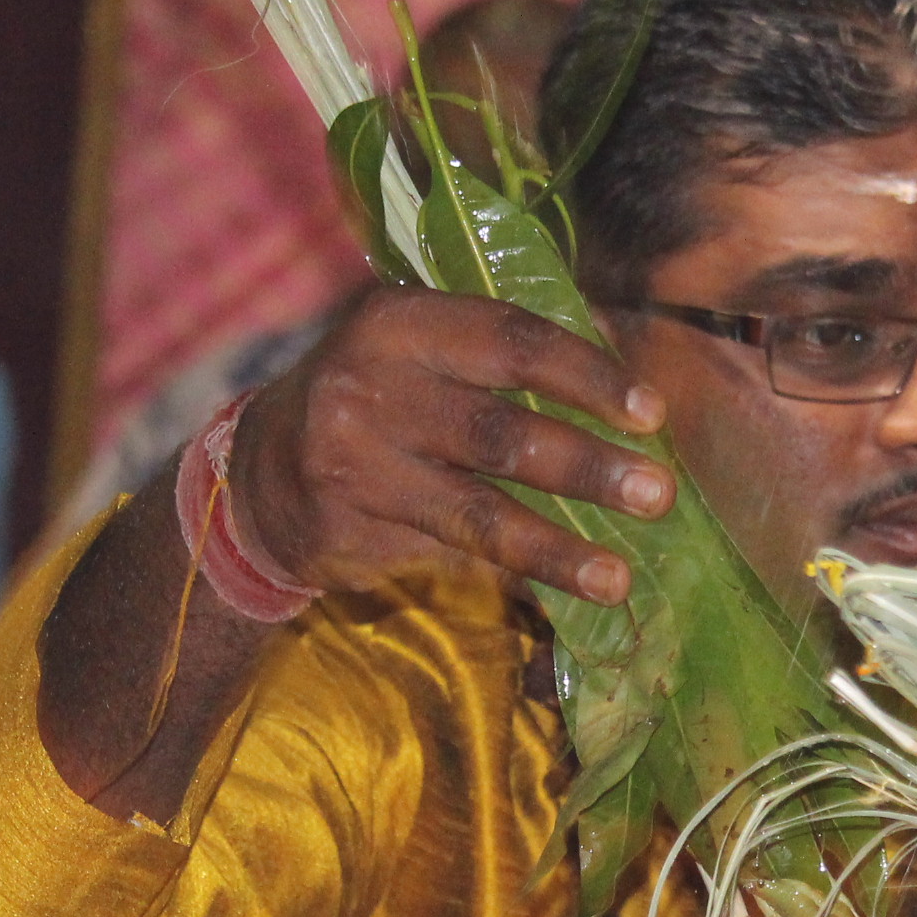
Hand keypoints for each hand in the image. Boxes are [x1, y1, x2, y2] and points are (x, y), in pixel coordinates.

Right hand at [230, 290, 671, 605]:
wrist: (259, 473)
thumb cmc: (377, 400)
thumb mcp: (422, 352)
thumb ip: (506, 354)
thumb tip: (628, 373)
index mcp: (401, 323)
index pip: (511, 340)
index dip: (588, 376)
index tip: (651, 413)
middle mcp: (370, 387)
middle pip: (499, 431)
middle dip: (586, 466)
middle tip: (657, 493)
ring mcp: (356, 464)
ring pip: (476, 512)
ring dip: (556, 547)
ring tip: (618, 576)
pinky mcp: (351, 531)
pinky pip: (452, 556)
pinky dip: (515, 576)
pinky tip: (564, 593)